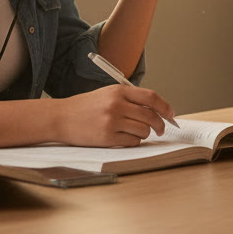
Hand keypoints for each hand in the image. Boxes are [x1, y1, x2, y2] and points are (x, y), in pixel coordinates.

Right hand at [56, 85, 176, 146]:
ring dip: (145, 134)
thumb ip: (130, 99)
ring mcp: (112, 122)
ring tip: (136, 132)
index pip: (151, 98)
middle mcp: (117, 105)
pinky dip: (134, 141)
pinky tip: (126, 138)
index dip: (165, 107)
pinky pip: (132, 142)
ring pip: (144, 130)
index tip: (171, 114)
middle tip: (161, 129)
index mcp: (119, 91)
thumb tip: (156, 110)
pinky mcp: (107, 138)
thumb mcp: (108, 94)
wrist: (61, 118)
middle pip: (150, 116)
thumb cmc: (86, 107)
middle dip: (160, 125)